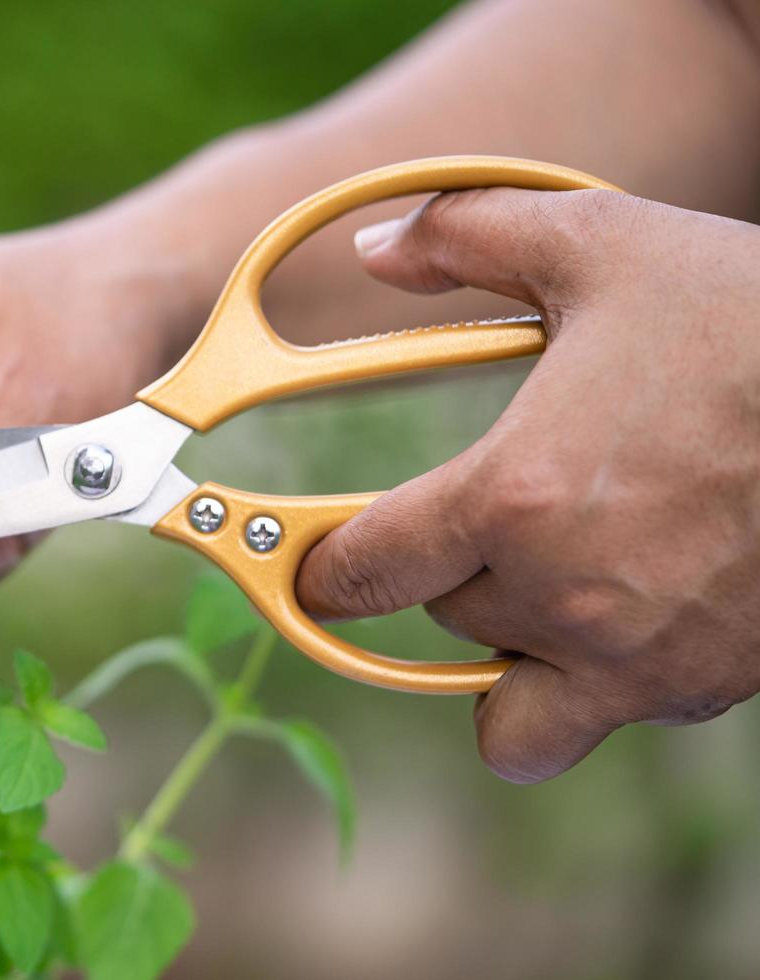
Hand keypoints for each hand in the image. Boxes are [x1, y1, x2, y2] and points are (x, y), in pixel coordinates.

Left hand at [297, 188, 759, 782]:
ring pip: (511, 700)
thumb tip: (376, 249)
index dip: (326, 569)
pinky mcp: (703, 689)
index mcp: (514, 498)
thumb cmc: (755, 321)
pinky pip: (607, 713)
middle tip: (502, 512)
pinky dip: (598, 677)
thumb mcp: (605, 244)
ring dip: (512, 652)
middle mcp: (563, 597)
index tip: (324, 563)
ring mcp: (636, 658)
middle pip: (444, 618)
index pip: (363, 575)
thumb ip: (470, 236)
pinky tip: (635, 601)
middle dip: (453, 572)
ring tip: (556, 580)